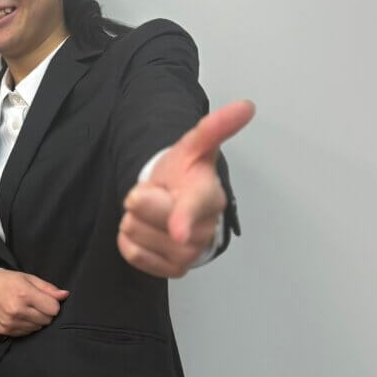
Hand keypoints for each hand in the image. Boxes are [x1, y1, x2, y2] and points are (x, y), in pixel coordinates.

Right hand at [0, 269, 68, 336]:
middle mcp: (17, 310)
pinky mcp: (6, 331)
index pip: (53, 309)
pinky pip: (27, 333)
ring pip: (38, 328)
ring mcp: (10, 322)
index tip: (46, 299)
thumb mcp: (28, 278)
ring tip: (26, 309)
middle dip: (45, 312)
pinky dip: (27, 325)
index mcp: (24, 294)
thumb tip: (65, 295)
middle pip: (47, 320)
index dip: (52, 304)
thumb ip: (47, 288)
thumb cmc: (6, 281)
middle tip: (35, 303)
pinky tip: (19, 315)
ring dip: (36, 320)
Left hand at [119, 100, 254, 277]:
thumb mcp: (194, 146)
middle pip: (145, 213)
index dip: (182, 218)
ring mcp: (188, 254)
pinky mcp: (172, 270)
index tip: (177, 230)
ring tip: (154, 212)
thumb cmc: (185, 174)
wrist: (178, 204)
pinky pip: (132, 253)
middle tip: (159, 193)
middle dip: (141, 198)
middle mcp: (203, 230)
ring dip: (135, 219)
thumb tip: (246, 106)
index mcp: (209, 197)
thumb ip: (215, 128)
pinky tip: (147, 231)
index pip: (192, 207)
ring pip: (134, 231)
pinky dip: (130, 240)